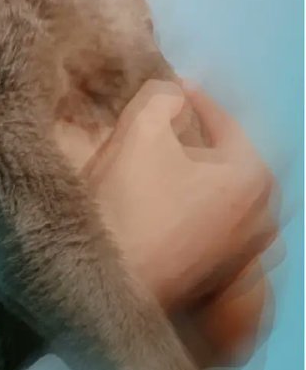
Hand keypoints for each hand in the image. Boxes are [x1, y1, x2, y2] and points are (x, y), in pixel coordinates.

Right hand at [89, 80, 278, 366]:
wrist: (104, 283)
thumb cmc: (128, 203)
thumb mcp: (139, 130)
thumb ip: (162, 97)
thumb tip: (173, 97)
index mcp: (253, 178)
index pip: (226, 123)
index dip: (192, 98)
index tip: (166, 87)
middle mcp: (264, 218)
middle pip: (230, 164)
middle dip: (199, 142)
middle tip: (164, 129)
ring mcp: (247, 256)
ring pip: (224, 200)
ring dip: (197, 179)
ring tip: (161, 167)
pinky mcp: (223, 281)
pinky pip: (216, 230)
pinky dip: (195, 211)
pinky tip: (163, 206)